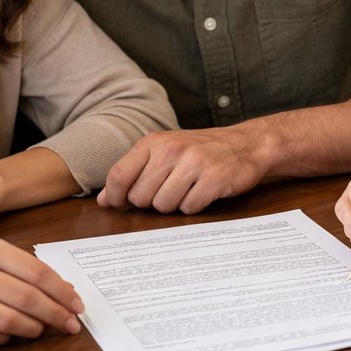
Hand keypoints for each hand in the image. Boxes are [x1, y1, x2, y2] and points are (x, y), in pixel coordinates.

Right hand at [0, 235, 83, 348]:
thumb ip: (20, 268)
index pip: (35, 271)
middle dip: (55, 314)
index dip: (61, 291)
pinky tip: (12, 334)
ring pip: (8, 320)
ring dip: (33, 329)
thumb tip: (64, 291)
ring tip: (43, 330)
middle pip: (25, 298)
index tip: (77, 304)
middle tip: (70, 324)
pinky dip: (5, 338)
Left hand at [99, 128, 266, 214]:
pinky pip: (189, 208)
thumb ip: (132, 173)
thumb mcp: (163, 153)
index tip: (124, 204)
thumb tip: (104, 200)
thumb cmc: (199, 151)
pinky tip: (203, 191)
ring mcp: (194, 163)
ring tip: (188, 189)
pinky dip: (195, 206)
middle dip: (152, 202)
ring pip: (163, 206)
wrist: (246, 144)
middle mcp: (172, 150)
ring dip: (175, 204)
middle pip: (140, 197)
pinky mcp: (214, 179)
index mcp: (154, 142)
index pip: (118, 176)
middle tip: (170, 190)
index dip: (117, 197)